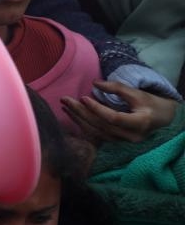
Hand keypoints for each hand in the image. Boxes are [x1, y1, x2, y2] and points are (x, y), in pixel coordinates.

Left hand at [61, 80, 179, 143]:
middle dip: (81, 112)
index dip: (97, 109)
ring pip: (96, 132)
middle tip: (65, 100)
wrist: (160, 118)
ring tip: (65, 106)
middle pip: (101, 125)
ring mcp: (122, 141)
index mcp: (139, 123)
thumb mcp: (137, 93)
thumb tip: (94, 82)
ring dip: (78, 119)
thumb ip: (117, 88)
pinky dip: (83, 125)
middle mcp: (130, 136)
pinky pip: (96, 135)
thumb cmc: (149, 103)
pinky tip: (72, 116)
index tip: (83, 97)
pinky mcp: (115, 142)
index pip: (113, 118)